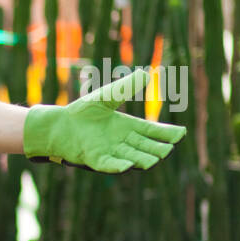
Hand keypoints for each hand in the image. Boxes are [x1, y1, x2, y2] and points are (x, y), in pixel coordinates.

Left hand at [23, 68, 185, 172]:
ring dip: (141, 160)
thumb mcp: (107, 97)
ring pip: (130, 157)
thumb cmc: (82, 111)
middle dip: (156, 149)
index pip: (152, 131)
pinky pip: (108, 164)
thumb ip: (125, 88)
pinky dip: (117, 166)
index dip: (166, 133)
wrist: (59, 124)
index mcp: (128, 127)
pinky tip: (126, 166)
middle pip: (145, 146)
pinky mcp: (95, 159)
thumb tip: (146, 74)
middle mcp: (122, 141)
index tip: (180, 134)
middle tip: (168, 150)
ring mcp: (109, 152)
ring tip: (153, 161)